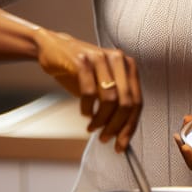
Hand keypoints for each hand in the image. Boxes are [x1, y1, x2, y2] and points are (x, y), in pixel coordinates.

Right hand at [33, 28, 141, 151]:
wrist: (54, 48)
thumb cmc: (81, 71)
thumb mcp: (103, 85)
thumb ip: (116, 103)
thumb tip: (123, 134)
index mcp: (128, 66)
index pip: (137, 102)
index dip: (130, 126)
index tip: (122, 143)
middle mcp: (118, 59)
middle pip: (127, 102)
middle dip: (116, 126)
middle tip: (105, 138)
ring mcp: (100, 58)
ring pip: (110, 99)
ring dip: (101, 120)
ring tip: (92, 128)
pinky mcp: (82, 60)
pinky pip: (89, 92)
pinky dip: (87, 108)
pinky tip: (84, 113)